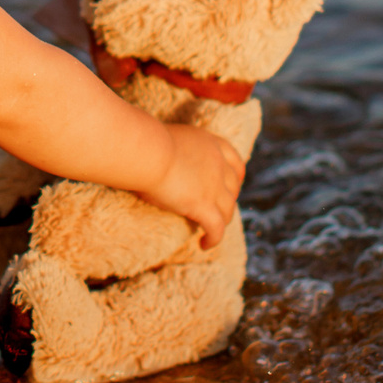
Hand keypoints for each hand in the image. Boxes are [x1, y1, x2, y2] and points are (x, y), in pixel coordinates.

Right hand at [141, 122, 245, 248]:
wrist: (147, 152)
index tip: (233, 185)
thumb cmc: (146, 144)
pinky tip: (204, 245)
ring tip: (209, 231)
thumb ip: (174, 147)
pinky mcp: (204, 206)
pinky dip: (213, 239)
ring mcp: (214, 187)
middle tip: (216, 210)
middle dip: (228, 200)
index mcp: (210, 144)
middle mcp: (218, 165)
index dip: (236, 176)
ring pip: (227, 210)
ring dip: (221, 221)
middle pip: (233, 187)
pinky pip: (216, 229)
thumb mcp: (167, 138)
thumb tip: (158, 153)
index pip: (233, 160)